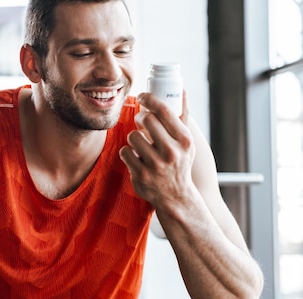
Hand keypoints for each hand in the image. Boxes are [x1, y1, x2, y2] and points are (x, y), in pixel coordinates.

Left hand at [119, 92, 195, 209]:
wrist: (175, 197)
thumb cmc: (179, 163)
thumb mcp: (186, 142)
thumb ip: (183, 116)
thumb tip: (182, 90)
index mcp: (184, 141)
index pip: (164, 111)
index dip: (149, 99)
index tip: (142, 97)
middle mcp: (171, 152)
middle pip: (146, 120)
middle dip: (140, 118)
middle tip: (140, 122)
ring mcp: (155, 165)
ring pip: (133, 136)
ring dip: (133, 138)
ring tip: (140, 144)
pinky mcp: (140, 175)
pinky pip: (125, 152)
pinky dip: (127, 153)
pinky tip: (135, 157)